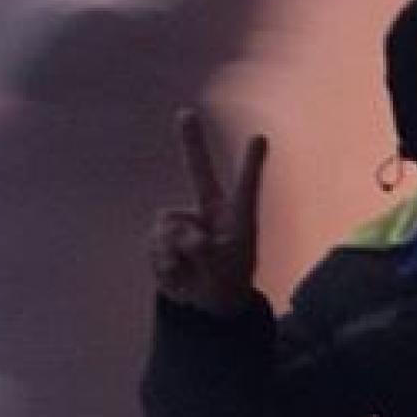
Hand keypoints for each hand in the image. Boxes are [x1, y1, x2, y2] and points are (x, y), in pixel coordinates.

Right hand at [151, 109, 268, 314]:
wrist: (206, 302)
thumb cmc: (227, 281)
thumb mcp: (223, 271)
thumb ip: (204, 252)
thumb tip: (180, 236)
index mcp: (234, 216)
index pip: (245, 187)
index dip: (252, 164)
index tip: (260, 138)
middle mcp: (208, 211)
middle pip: (199, 171)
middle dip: (191, 141)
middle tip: (186, 113)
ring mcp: (183, 222)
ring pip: (169, 227)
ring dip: (177, 252)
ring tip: (191, 269)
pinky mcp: (161, 237)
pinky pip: (156, 245)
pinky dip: (165, 264)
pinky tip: (176, 274)